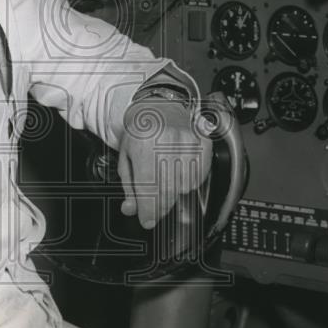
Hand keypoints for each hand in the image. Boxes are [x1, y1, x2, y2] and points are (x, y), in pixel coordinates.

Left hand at [118, 98, 211, 228]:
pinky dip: (189, 183)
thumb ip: (129, 186)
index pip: (148, 187)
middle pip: (168, 190)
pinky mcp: (202, 144)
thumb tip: (132, 209)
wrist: (159, 107)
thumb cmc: (140, 133)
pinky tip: (178, 176)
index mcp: (143, 144)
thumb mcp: (126, 158)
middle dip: (160, 207)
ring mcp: (187, 142)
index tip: (147, 220)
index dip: (148, 211)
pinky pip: (199, 176)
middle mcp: (167, 141)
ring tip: (164, 186)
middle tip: (154, 211)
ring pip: (184, 186)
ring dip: (174, 195)